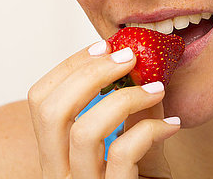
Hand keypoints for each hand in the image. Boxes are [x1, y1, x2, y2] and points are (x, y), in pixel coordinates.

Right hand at [27, 41, 180, 177]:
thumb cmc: (141, 178)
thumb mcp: (132, 137)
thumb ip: (131, 105)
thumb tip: (141, 61)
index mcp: (55, 151)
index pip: (40, 99)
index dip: (69, 66)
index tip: (104, 46)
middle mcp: (58, 171)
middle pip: (51, 110)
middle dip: (90, 73)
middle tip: (128, 58)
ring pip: (84, 131)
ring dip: (125, 98)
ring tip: (156, 89)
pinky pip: (123, 155)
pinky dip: (151, 130)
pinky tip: (172, 124)